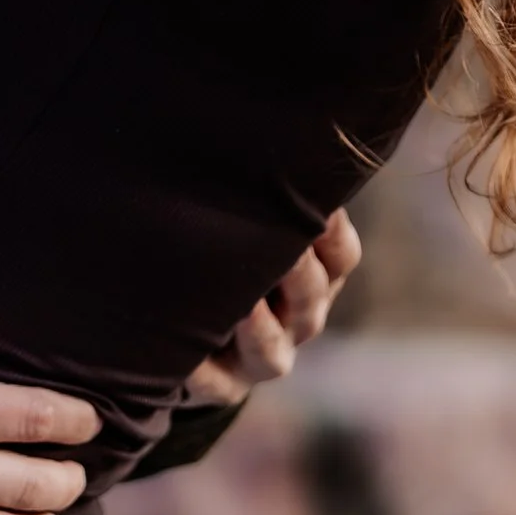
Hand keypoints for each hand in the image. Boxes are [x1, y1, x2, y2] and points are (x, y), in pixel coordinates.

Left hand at [174, 207, 360, 413]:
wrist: (175, 320)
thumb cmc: (214, 243)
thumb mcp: (244, 218)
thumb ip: (263, 192)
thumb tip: (266, 128)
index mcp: (314, 277)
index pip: (340, 256)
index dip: (330, 233)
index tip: (314, 206)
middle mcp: (295, 322)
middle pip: (313, 299)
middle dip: (299, 272)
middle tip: (281, 246)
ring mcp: (258, 359)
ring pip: (276, 347)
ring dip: (260, 323)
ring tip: (242, 300)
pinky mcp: (217, 387)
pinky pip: (216, 381)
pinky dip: (204, 365)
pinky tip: (191, 341)